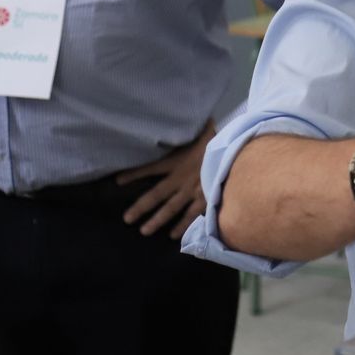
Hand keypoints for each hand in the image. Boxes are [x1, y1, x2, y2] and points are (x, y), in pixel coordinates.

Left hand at [118, 122, 213, 239]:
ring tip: (144, 231)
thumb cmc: (219, 138)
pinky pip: (191, 215)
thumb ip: (189, 129)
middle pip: (156, 194)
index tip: (118, 181)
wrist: (236, 153)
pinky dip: (182, 225)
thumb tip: (183, 120)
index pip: (150, 168)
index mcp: (177, 160)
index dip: (134, 174)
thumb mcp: (200, 129)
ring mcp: (193, 191)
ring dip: (157, 220)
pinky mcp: (206, 198)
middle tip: (127, 219)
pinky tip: (172, 235)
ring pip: (171, 208)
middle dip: (141, 207)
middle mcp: (181, 178)